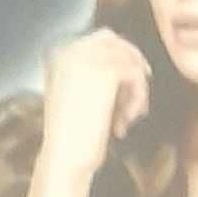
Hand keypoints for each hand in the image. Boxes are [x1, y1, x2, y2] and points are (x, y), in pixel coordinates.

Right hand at [37, 27, 151, 174]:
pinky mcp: (103, 70)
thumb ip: (96, 75)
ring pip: (128, 58)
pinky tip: (125, 121)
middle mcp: (68, 48)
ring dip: (136, 89)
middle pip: (115, 41)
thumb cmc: (73, 137)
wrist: (65, 157)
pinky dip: (138, 97)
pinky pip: (135, 74)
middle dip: (131, 65)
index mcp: (57, 52)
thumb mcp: (80, 96)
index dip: (120, 61)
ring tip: (128, 118)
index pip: (99, 39)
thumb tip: (133, 64)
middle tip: (140, 92)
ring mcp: (85, 56)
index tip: (128, 89)